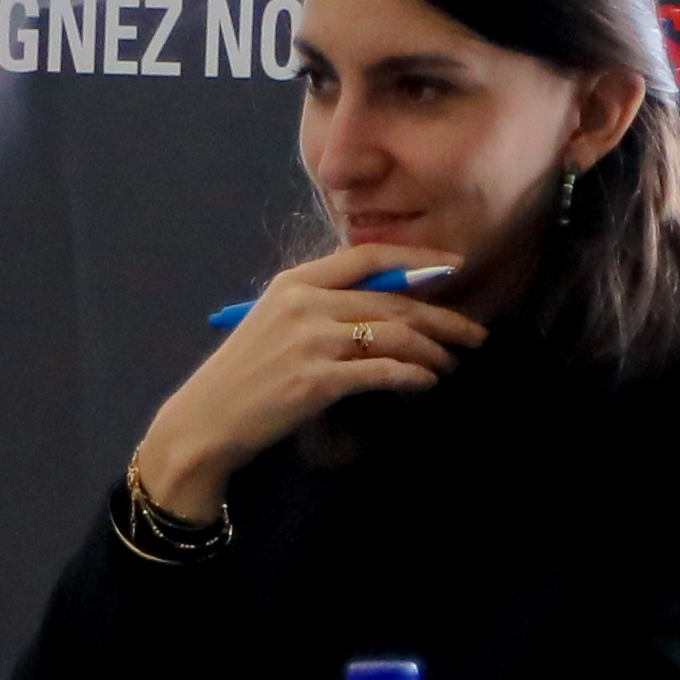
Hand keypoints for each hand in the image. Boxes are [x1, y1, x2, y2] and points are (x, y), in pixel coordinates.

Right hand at [124, 257, 480, 522]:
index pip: (366, 257)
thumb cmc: (243, 378)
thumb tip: (378, 302)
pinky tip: (427, 382)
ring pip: (395, 333)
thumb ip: (319, 305)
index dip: (417, 260)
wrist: (206, 422)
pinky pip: (382, 371)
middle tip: (473, 333)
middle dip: (442, 317)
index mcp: (293, 283)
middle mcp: (304, 303)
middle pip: (392, 299)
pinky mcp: (317, 380)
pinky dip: (414, 375)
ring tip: (452, 364)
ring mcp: (311, 341)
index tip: (454, 267)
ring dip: (433, 350)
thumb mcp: (273, 324)